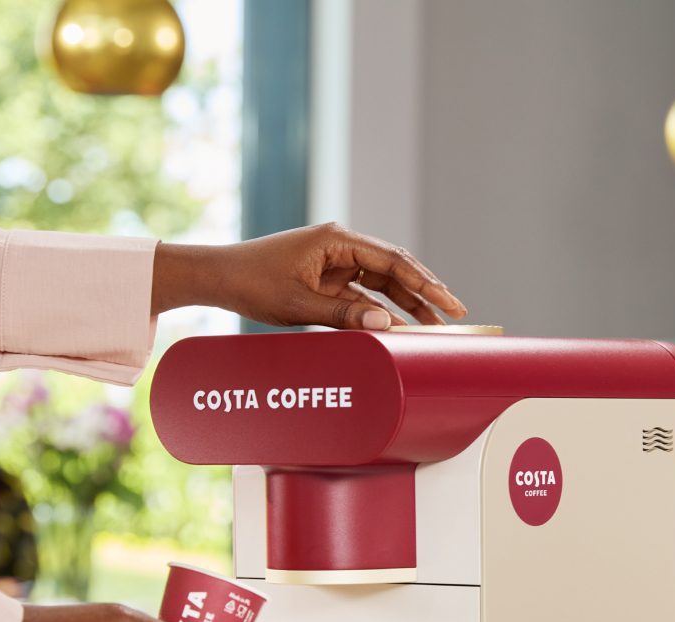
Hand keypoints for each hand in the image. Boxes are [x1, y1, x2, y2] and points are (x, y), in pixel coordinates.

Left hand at [150, 223, 466, 329]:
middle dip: (425, 294)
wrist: (219, 277)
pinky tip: (399, 328)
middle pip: (396, 270)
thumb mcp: (299, 304)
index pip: (394, 261)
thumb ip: (344, 315)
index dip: (427, 283)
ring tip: (433, 328)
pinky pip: (364, 295)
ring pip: (383, 285)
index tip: (450, 303)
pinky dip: (381, 312)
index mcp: (338, 240)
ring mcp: (336, 264)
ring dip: (406, 306)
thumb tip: (387, 324)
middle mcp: (342, 247)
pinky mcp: (328, 280)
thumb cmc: (253, 283)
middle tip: (455, 317)